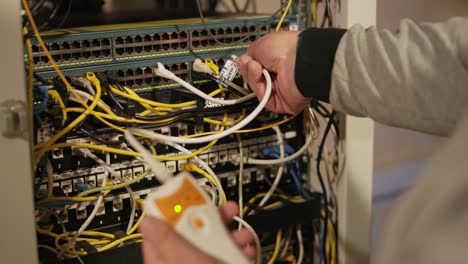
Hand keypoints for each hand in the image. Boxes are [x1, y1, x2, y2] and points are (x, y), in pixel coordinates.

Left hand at [139, 201, 255, 263]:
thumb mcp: (188, 263)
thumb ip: (169, 240)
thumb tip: (147, 219)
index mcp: (164, 261)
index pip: (159, 228)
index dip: (172, 207)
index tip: (184, 193)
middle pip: (190, 230)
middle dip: (211, 218)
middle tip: (225, 211)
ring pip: (213, 240)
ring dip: (231, 234)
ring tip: (242, 236)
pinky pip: (227, 253)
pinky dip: (239, 249)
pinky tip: (246, 251)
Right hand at [236, 31, 310, 114]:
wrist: (297, 60)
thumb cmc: (283, 48)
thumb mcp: (258, 46)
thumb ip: (247, 56)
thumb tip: (241, 62)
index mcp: (274, 60)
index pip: (254, 67)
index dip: (247, 64)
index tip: (243, 60)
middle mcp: (277, 75)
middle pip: (253, 79)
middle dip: (249, 70)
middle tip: (251, 63)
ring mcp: (279, 90)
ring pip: (255, 89)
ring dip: (253, 77)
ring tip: (257, 68)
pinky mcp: (279, 103)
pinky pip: (262, 99)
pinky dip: (259, 89)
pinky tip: (261, 78)